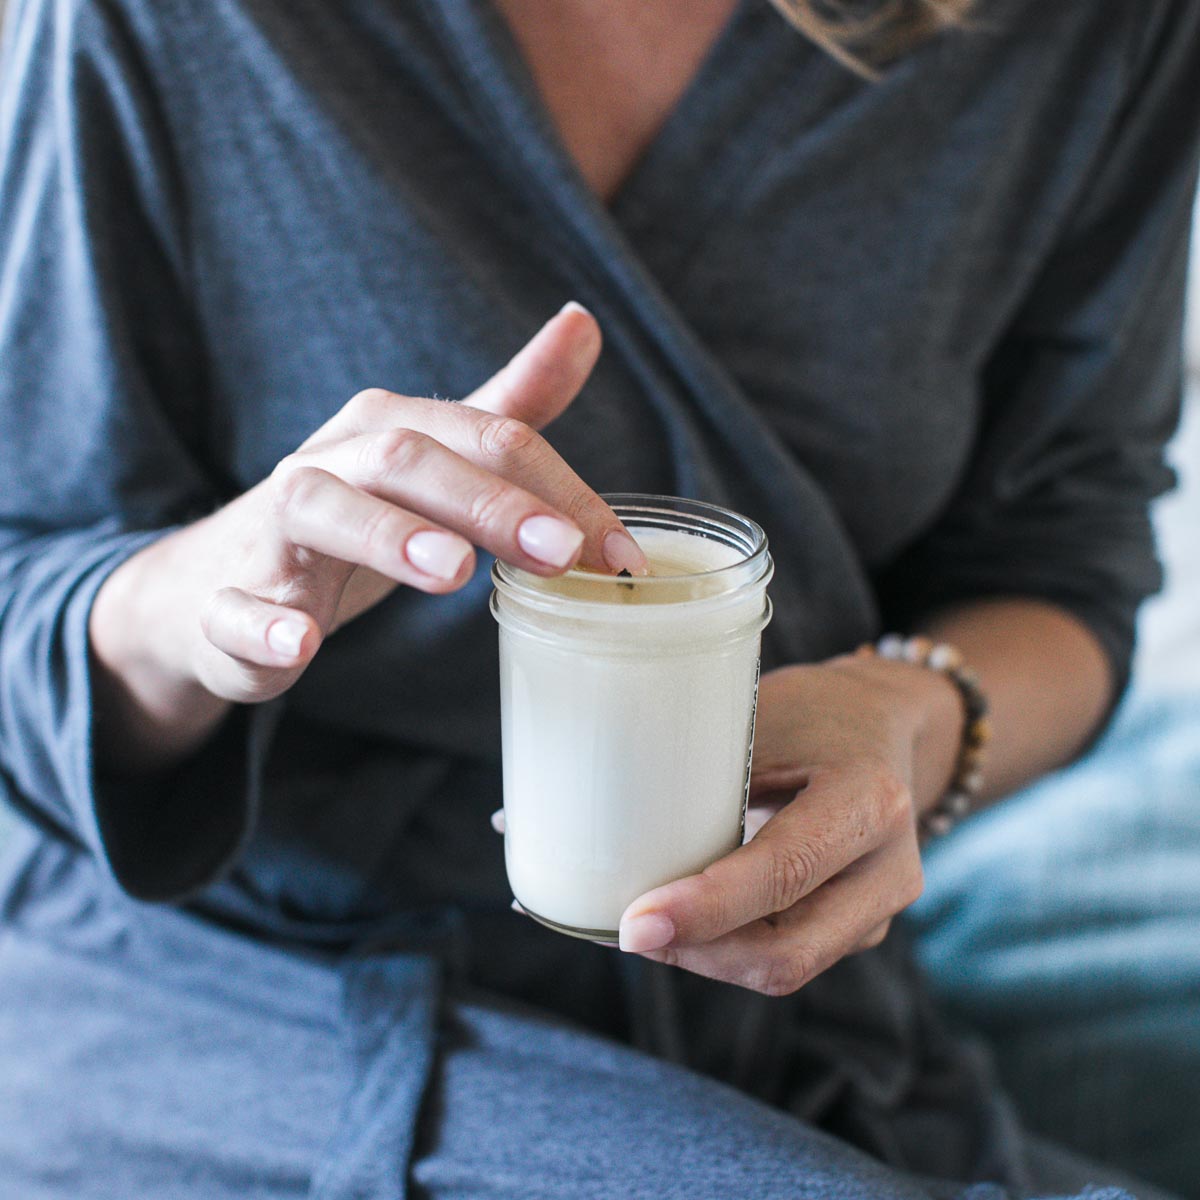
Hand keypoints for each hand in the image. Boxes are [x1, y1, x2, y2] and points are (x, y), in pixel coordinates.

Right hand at [90, 303, 646, 765]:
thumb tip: (583, 323)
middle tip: (560, 552)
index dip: (561, 491)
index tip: (621, 556)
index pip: (486, 439)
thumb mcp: (434, 458)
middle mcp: (330, 463)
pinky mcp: (229, 603)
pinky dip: (262, 624)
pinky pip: (234, 609)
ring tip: (452, 571)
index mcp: (388, 430)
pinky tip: (299, 645)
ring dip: (387, 536)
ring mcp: (272, 530)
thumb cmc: (354, 515)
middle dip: (488, 502)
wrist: (222, 579)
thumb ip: (509, 404)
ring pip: (320, 510)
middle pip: (408, 459)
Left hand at [614, 652, 962, 994]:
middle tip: (626, 930)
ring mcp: (876, 909)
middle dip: (697, 952)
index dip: (705, 906)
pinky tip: (678, 925)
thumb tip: (610, 820)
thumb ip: (707, 774)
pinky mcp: (855, 928)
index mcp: (869, 801)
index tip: (636, 922)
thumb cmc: (811, 712)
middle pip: (787, 950)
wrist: (880, 723)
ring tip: (640, 927)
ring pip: (783, 966)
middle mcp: (887, 869)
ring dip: (705, 957)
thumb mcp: (761, 718)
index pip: (784, 872)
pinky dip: (725, 950)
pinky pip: (786, 955)